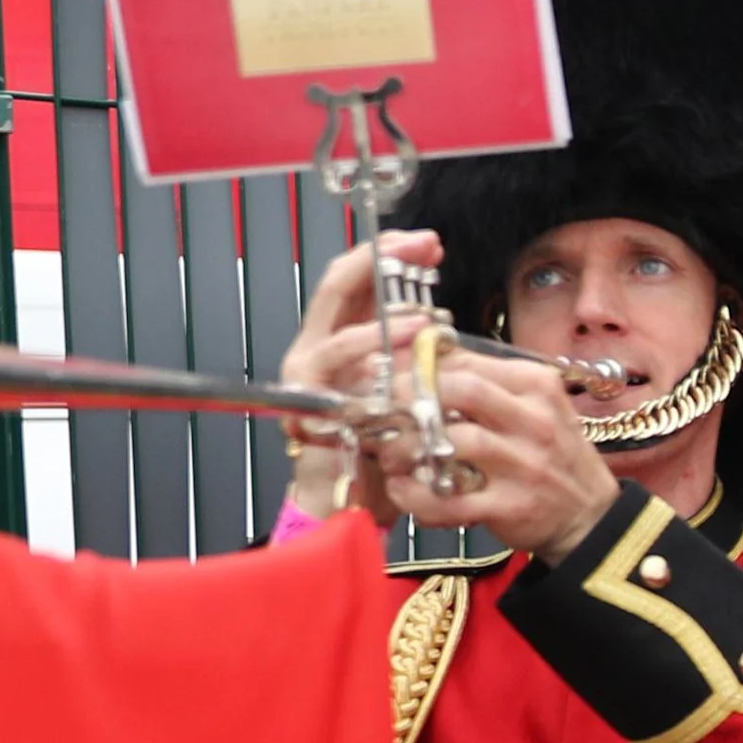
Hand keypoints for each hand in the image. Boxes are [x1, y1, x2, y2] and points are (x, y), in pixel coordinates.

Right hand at [276, 229, 444, 531]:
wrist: (352, 499)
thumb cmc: (381, 443)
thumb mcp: (400, 385)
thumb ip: (408, 349)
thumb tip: (435, 311)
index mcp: (337, 335)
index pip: (356, 279)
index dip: (388, 253)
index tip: (428, 242)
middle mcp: (314, 348)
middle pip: (338, 286)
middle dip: (381, 260)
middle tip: (424, 247)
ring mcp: (308, 378)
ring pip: (338, 333)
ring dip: (384, 321)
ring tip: (425, 317)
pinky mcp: (308, 409)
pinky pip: (340, 377)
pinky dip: (372, 362)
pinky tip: (406, 358)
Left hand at [381, 350, 619, 560]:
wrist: (591, 516)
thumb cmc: (553, 455)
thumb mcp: (535, 406)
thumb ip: (488, 382)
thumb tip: (424, 357)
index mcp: (537, 386)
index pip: (468, 361)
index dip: (417, 366)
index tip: (388, 375)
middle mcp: (534, 421)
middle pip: (462, 390)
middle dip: (412, 396)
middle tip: (384, 410)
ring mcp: (524, 466)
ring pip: (452, 442)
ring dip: (407, 447)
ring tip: (389, 453)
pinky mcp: (510, 508)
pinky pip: (450, 501)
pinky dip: (415, 497)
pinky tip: (402, 490)